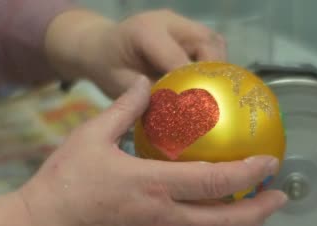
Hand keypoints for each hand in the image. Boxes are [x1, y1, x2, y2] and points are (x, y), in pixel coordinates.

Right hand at [18, 76, 286, 225]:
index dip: (248, 172)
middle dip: (259, 211)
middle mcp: (161, 219)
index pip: (214, 182)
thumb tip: (146, 84)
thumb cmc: (61, 185)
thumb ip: (124, 109)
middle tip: (277, 197)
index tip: (269, 163)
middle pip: (225, 223)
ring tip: (256, 218)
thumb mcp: (90, 137)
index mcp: (151, 186)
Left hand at [45, 8, 226, 97]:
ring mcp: (182, 23)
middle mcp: (169, 21)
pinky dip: (214, 65)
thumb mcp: (119, 85)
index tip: (199, 112)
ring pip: (215, 44)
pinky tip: (208, 84)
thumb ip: (146, 96)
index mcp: (147, 32)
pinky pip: (212, 45)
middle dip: (211, 77)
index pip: (180, 61)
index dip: (192, 87)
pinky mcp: (190, 30)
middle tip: (210, 104)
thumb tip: (177, 112)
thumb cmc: (106, 67)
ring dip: (217, 70)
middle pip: (206, 46)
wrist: (100, 46)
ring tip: (212, 95)